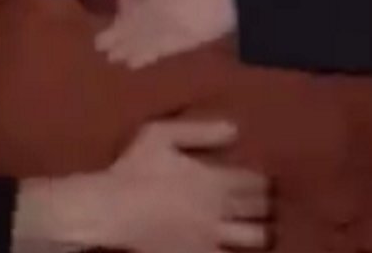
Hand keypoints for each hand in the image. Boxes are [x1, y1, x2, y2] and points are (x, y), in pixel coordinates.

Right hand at [18, 121, 269, 252]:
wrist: (105, 212)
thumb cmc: (131, 171)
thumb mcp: (160, 136)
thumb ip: (200, 131)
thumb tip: (235, 130)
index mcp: (216, 178)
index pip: (259, 182)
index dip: (265, 184)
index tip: (264, 184)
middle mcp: (222, 208)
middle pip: (262, 209)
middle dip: (267, 207)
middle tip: (265, 207)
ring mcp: (211, 237)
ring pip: (257, 238)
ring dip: (261, 234)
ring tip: (258, 233)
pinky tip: (235, 249)